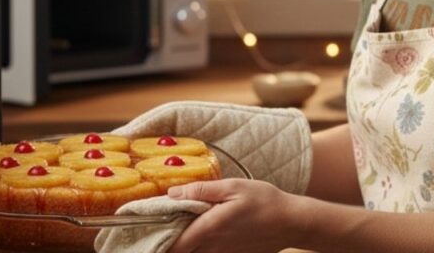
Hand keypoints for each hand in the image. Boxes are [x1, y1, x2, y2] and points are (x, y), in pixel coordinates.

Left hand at [166, 179, 302, 252]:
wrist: (291, 222)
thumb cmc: (264, 201)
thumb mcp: (233, 186)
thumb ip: (201, 191)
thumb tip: (171, 194)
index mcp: (209, 228)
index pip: (172, 244)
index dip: (154, 240)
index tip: (142, 227)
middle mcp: (212, 247)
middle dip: (164, 244)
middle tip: (154, 227)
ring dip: (181, 246)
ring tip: (174, 229)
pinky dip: (196, 247)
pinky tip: (198, 234)